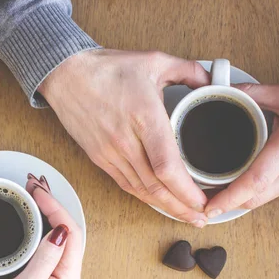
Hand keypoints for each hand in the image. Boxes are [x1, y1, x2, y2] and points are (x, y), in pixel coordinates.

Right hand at [0, 175, 83, 278]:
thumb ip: (44, 259)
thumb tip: (60, 231)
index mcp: (67, 278)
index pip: (71, 234)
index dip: (56, 209)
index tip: (38, 194)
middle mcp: (66, 274)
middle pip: (67, 230)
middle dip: (52, 204)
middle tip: (34, 186)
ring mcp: (56, 272)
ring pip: (58, 233)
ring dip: (47, 211)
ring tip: (32, 193)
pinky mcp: (43, 272)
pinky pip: (47, 241)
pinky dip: (39, 223)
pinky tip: (29, 213)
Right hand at [39, 49, 209, 226]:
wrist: (66, 74)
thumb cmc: (106, 68)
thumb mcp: (154, 60)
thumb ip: (189, 70)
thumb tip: (212, 80)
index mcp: (144, 118)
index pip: (167, 167)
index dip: (186, 191)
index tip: (203, 201)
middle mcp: (126, 141)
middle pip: (156, 187)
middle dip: (181, 208)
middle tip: (202, 218)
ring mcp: (110, 152)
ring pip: (141, 190)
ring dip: (164, 207)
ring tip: (186, 214)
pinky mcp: (99, 158)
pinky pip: (125, 184)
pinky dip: (144, 197)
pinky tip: (158, 202)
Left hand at [205, 84, 278, 216]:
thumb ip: (254, 93)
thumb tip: (227, 91)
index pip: (254, 181)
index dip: (229, 197)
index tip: (209, 206)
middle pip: (254, 198)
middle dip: (226, 204)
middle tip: (203, 202)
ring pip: (264, 199)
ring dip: (240, 199)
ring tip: (218, 194)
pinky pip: (274, 194)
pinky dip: (256, 193)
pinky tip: (244, 184)